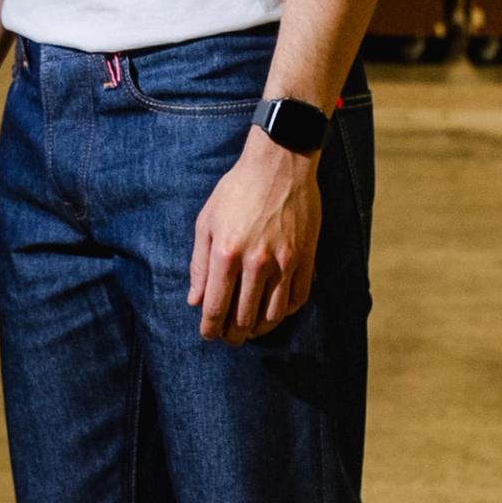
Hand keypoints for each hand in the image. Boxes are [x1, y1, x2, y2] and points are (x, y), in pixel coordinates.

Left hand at [188, 133, 320, 345]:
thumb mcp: (207, 222)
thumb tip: (195, 301)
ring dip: (259, 329)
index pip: (217, 308)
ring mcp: (285, 262)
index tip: (208, 334)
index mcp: (227, 254)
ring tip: (250, 329)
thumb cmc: (237, 190)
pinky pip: (297, 299)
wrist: (280, 164)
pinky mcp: (306, 258)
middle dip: (233, 335)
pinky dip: (285, 313)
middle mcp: (257, 263)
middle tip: (229, 338)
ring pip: (273, 315)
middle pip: (245, 318)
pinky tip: (274, 311)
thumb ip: (199, 265)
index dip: (210, 328)